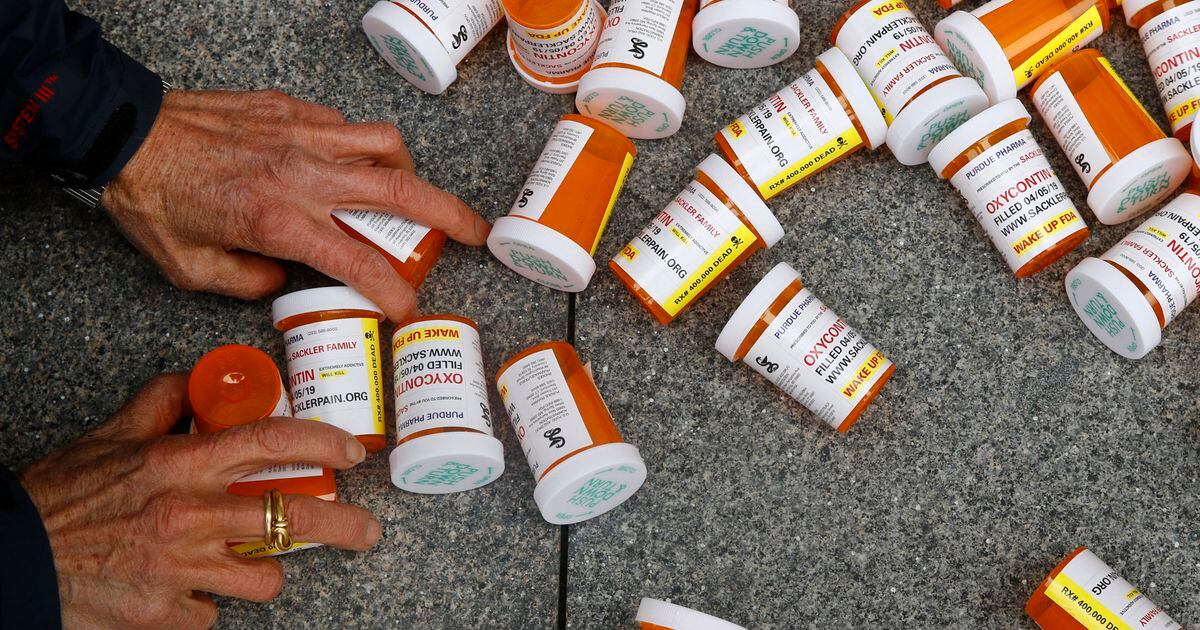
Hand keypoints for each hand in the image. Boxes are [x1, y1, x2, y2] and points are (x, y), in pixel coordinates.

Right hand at [19, 374, 381, 628]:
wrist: (14, 560)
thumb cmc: (61, 497)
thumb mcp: (109, 437)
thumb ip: (160, 404)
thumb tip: (197, 381)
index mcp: (180, 464)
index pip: (271, 442)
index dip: (322, 443)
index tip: (350, 451)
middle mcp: (189, 514)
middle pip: (293, 517)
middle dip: (344, 525)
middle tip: (366, 530)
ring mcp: (181, 569)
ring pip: (265, 575)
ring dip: (264, 568)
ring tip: (250, 561)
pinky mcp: (167, 614)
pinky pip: (213, 612)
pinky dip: (206, 602)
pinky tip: (186, 589)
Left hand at [102, 89, 490, 320]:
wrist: (122, 136)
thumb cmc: (152, 202)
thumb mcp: (192, 270)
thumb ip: (249, 283)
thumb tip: (284, 281)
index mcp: (281, 221)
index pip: (360, 262)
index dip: (394, 291)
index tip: (408, 308)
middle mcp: (303, 174)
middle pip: (400, 193)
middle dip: (449, 216)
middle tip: (475, 232)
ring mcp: (301, 134)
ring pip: (384, 145)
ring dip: (408, 173)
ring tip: (408, 194)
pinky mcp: (288, 109)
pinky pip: (345, 125)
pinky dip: (359, 146)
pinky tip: (346, 164)